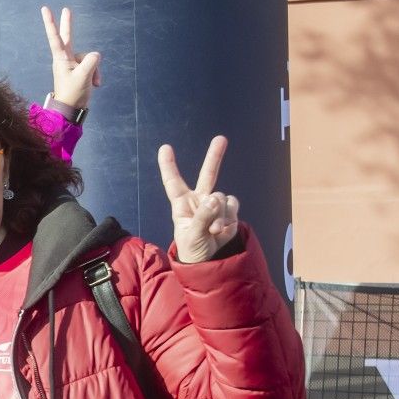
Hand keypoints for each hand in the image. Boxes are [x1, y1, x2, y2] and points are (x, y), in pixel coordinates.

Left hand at [42, 6, 100, 109]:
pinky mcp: (80, 70)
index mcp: (61, 59)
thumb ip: (91, 60)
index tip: (45, 10)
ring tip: (93, 82)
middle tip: (66, 9)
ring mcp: (73, 64)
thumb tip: (95, 55)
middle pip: (67, 38)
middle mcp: (65, 59)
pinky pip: (92, 66)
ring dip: (94, 70)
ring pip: (88, 58)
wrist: (72, 109)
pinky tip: (95, 84)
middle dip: (68, 24)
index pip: (55, 37)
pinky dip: (95, 75)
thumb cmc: (73, 93)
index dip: (51, 23)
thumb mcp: (84, 75)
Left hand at [157, 135, 240, 263]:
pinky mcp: (229, 211)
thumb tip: (216, 198)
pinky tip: (222, 230)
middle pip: (208, 175)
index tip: (165, 148)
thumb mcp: (192, 236)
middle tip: (221, 138)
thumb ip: (203, 217)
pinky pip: (233, 205)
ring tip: (213, 231)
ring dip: (220, 215)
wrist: (209, 260)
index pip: (173, 182)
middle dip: (215, 157)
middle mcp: (199, 200)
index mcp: (182, 205)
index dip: (169, 165)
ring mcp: (215, 205)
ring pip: (222, 197)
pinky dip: (230, 217)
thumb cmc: (193, 249)